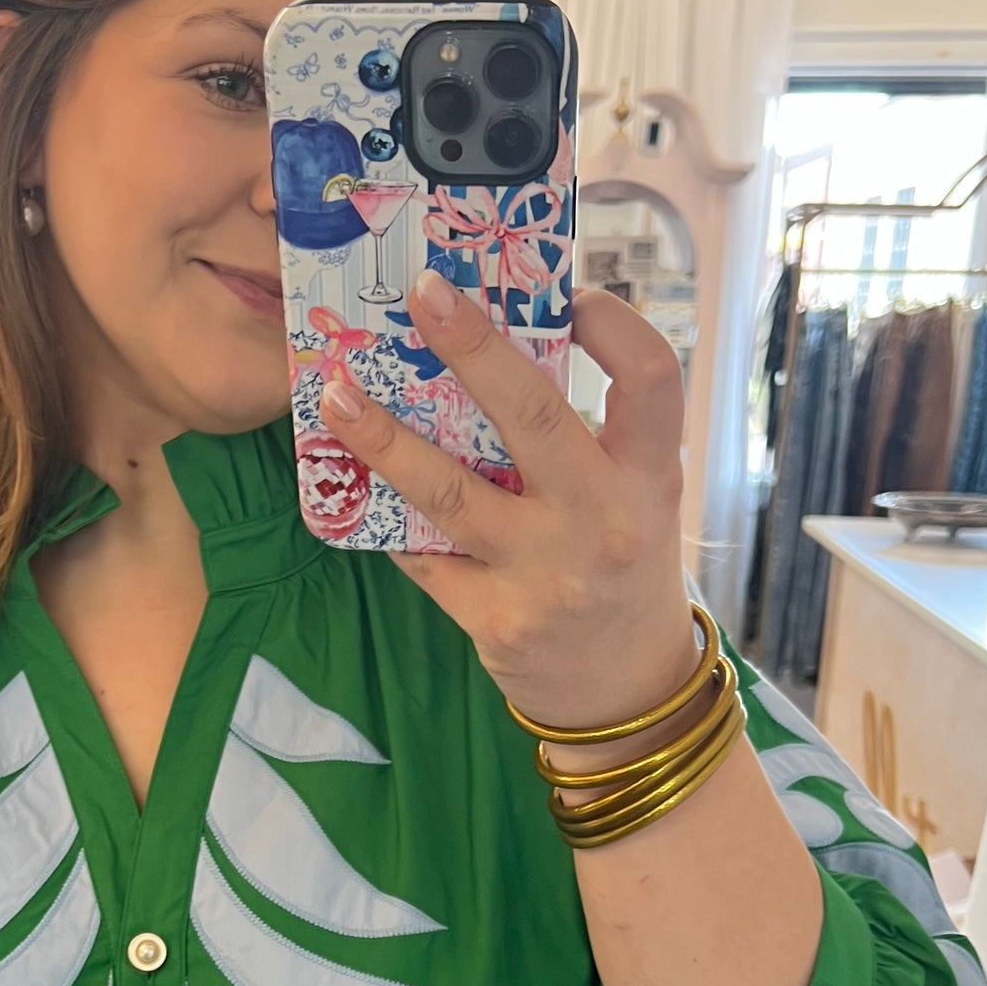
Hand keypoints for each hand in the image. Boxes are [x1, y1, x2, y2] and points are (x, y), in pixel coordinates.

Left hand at [319, 273, 701, 742]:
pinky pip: (423, 556)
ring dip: (386, 439)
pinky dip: (385, 516)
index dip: (612, 325)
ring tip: (336, 394)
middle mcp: (602, 522)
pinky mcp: (494, 620)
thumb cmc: (620, 565)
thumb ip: (586, 438)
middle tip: (423, 292)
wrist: (625, 693)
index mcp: (649, 478)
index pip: (650, 378)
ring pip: (452, 493)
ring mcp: (544, 575)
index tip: (568, 293)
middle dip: (475, 347)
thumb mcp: (634, 498)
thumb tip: (495, 348)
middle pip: (536, 416)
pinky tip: (345, 478)